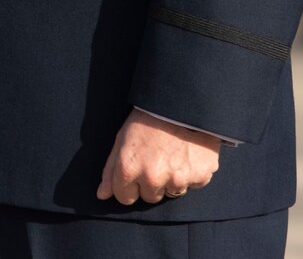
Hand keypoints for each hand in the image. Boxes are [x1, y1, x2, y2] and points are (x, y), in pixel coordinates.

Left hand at [97, 109, 219, 204]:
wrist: (181, 105)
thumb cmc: (147, 120)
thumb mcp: (121, 140)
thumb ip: (111, 171)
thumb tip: (102, 195)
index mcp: (129, 168)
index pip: (124, 197)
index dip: (128, 186)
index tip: (134, 174)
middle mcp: (152, 178)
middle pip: (149, 198)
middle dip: (151, 183)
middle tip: (155, 159)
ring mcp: (178, 180)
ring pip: (172, 192)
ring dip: (172, 179)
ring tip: (172, 154)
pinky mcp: (200, 177)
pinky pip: (193, 184)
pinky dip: (192, 173)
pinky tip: (188, 154)